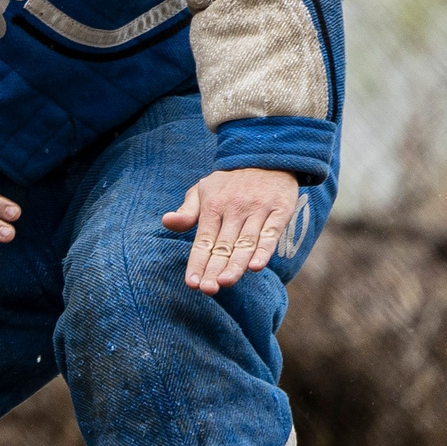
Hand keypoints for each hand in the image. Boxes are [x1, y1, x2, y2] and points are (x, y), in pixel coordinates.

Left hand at [163, 168, 301, 292]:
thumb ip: (187, 211)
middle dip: (214, 269)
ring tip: (225, 282)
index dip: (198, 262)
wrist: (266, 156)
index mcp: (213, 206)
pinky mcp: (279, 210)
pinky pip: (271, 234)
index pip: (203, 240)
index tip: (192, 283)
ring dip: (236, 264)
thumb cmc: (229, 183)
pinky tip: (256, 266)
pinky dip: (264, 250)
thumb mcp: (203, 190)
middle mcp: (235, 209)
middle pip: (223, 246)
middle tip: (207, 289)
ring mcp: (258, 210)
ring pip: (246, 243)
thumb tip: (167, 221)